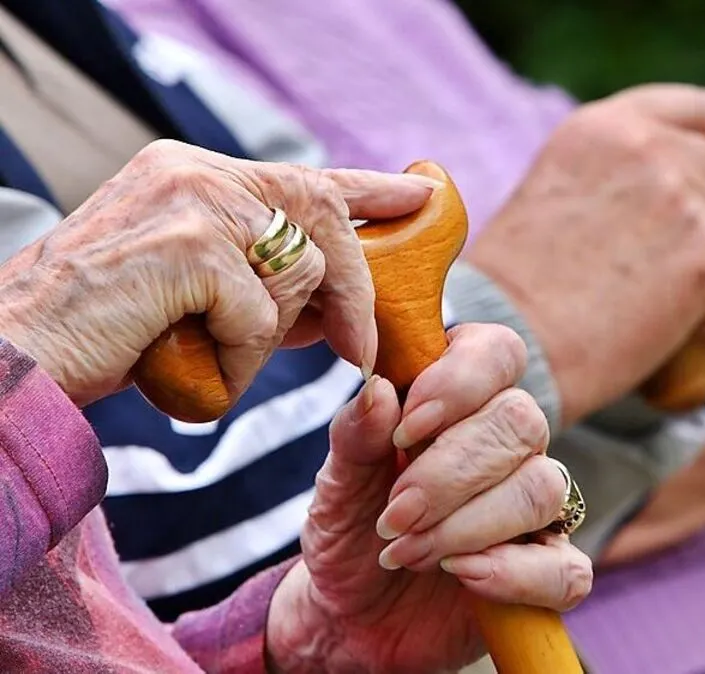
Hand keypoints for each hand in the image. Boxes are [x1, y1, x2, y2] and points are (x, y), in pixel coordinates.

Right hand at [0, 140, 434, 405]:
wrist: (20, 355)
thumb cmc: (106, 333)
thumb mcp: (199, 294)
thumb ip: (265, 280)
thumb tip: (344, 302)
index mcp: (194, 173)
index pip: (305, 175)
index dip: (371, 190)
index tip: (421, 195)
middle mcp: (196, 171)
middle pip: (323, 217)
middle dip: (355, 288)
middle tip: (361, 346)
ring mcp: (194, 202)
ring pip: (301, 273)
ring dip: (269, 339)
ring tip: (208, 355)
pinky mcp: (192, 247)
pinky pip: (264, 318)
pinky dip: (241, 360)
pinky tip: (193, 364)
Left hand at [266, 324, 592, 672]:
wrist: (349, 616)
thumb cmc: (350, 532)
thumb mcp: (335, 484)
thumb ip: (355, 436)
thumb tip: (379, 393)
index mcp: (462, 400)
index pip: (498, 352)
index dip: (462, 381)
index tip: (406, 429)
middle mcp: (509, 445)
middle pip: (521, 421)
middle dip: (450, 472)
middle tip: (394, 515)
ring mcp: (535, 509)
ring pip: (543, 489)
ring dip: (468, 524)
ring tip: (408, 552)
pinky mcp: (548, 573)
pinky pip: (568, 569)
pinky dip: (513, 574)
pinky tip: (463, 575)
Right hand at [467, 84, 704, 423]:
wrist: (510, 346)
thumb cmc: (527, 288)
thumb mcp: (567, 191)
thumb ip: (632, 169)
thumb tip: (702, 175)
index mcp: (610, 124)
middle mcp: (649, 145)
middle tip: (670, 271)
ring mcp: (683, 195)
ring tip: (658, 301)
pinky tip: (662, 327)